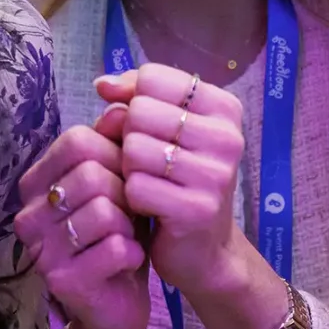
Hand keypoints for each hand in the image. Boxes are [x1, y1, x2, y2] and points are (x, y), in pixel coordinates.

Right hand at [14, 109, 150, 328]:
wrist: (117, 305)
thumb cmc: (116, 237)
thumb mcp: (118, 185)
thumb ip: (117, 145)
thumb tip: (120, 106)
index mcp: (36, 183)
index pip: (77, 141)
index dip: (115, 155)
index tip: (124, 180)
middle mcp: (28, 214)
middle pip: (92, 174)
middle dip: (125, 193)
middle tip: (129, 216)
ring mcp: (40, 249)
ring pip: (105, 211)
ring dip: (130, 226)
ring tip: (126, 239)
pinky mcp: (62, 281)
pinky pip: (115, 248)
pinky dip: (133, 254)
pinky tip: (127, 263)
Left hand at [93, 64, 249, 300]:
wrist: (204, 249)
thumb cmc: (177, 180)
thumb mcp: (163, 130)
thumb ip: (133, 98)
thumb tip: (102, 85)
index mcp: (223, 108)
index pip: (152, 78)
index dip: (132, 101)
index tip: (143, 126)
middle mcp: (227, 137)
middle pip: (139, 112)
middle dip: (128, 138)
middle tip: (147, 163)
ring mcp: (216, 174)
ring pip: (134, 149)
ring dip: (128, 169)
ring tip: (148, 183)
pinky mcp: (197, 209)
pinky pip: (136, 186)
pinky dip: (131, 198)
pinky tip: (148, 206)